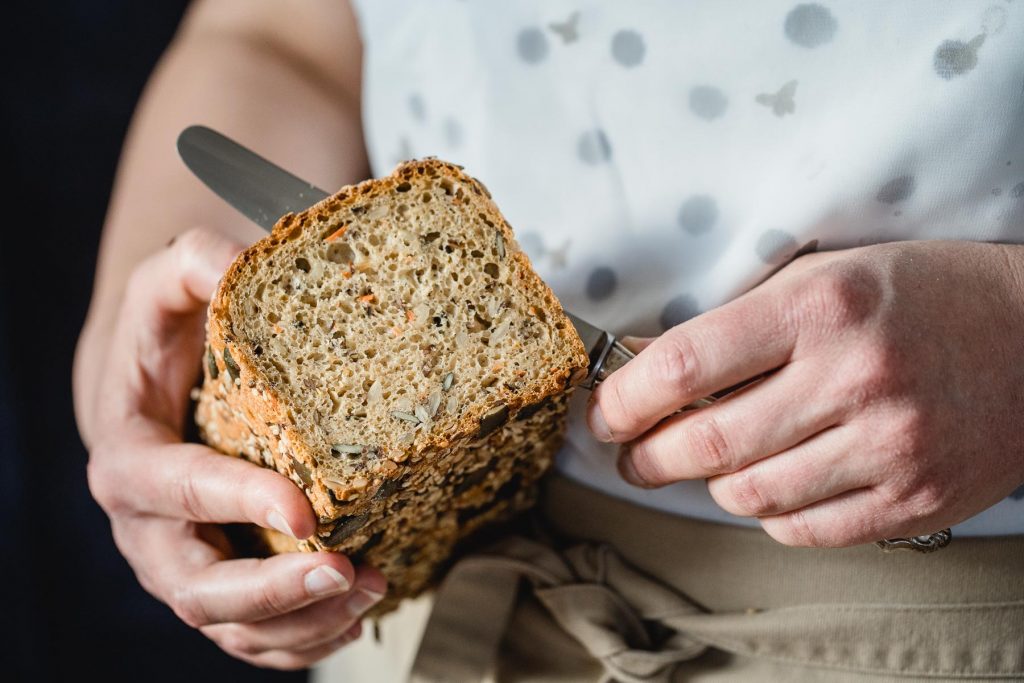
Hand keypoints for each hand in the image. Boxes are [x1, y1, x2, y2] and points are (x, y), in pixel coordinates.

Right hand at [84, 228, 385, 668]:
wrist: (158, 391)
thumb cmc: (168, 338)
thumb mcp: (168, 285)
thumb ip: (195, 263)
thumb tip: (242, 258)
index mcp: (130, 460)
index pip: (176, 491)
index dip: (236, 502)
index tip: (306, 507)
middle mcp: (150, 529)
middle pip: (197, 585)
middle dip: (273, 590)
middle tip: (346, 569)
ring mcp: (184, 566)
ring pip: (230, 627)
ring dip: (302, 623)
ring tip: (371, 591)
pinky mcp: (221, 585)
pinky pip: (253, 639)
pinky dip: (303, 641)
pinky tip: (355, 617)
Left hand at [588, 240, 1023, 546]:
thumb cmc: (916, 296)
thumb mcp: (822, 278)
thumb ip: (736, 323)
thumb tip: (644, 366)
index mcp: (820, 307)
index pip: (686, 364)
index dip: (625, 398)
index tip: (605, 414)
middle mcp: (854, 377)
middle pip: (706, 442)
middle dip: (647, 458)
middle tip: (633, 456)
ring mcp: (890, 445)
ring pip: (748, 495)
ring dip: (710, 484)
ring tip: (708, 463)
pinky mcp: (916, 499)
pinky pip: (803, 529)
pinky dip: (769, 513)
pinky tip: (773, 483)